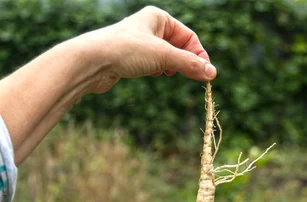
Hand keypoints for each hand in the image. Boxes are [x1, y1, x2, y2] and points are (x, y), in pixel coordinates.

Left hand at [86, 6, 216, 92]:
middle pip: (178, 46)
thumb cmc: (126, 51)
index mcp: (158, 17)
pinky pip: (153, 64)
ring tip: (168, 74)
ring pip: (166, 57)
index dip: (198, 55)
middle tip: (190, 76)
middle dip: (185, 62)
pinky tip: (155, 75)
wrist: (93, 61)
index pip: (188, 36)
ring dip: (172, 67)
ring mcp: (141, 43)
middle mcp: (150, 27)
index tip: (206, 74)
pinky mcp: (132, 58)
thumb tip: (212, 73)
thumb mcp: (163, 56)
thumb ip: (189, 64)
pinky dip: (158, 71)